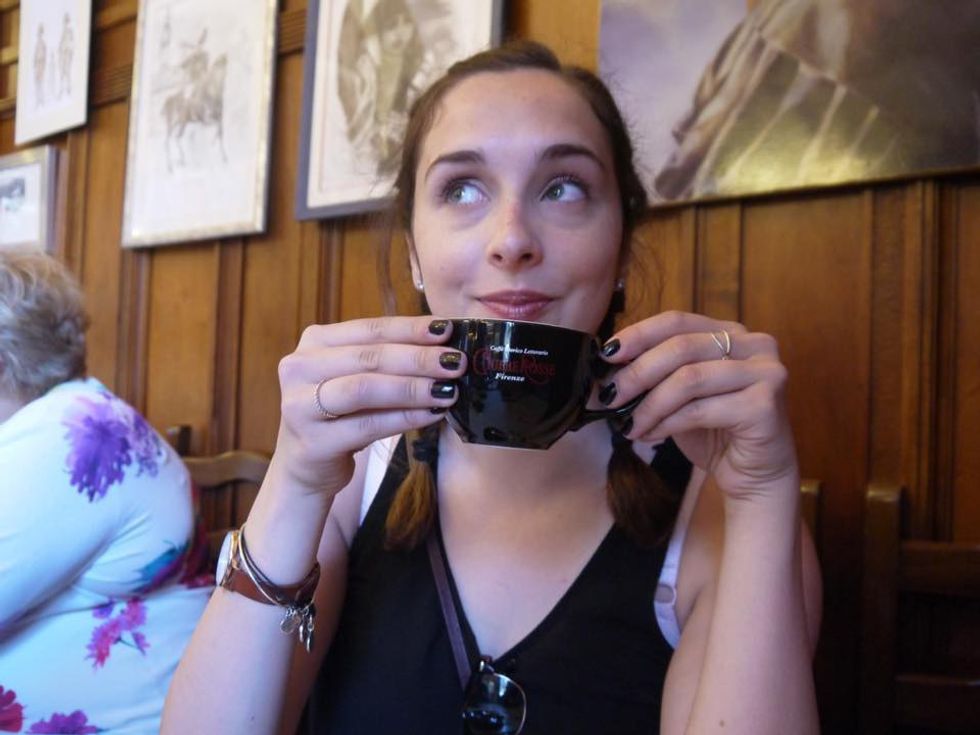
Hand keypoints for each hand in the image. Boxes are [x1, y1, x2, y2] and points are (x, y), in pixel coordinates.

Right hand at [273, 316, 464, 496]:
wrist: (306, 465)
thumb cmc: (341, 414)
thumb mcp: (357, 378)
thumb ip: (389, 359)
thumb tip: (445, 347)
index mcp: (314, 342)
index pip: (370, 329)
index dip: (411, 329)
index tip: (447, 330)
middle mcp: (300, 369)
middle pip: (369, 357)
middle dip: (418, 358)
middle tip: (456, 362)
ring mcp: (300, 406)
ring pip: (366, 389)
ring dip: (413, 388)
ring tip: (448, 390)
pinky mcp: (314, 442)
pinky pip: (368, 426)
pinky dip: (405, 418)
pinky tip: (432, 415)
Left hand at [599, 311, 796, 501]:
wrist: (754, 476)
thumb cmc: (715, 433)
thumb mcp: (680, 396)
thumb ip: (657, 373)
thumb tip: (610, 366)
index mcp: (731, 332)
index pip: (677, 321)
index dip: (638, 334)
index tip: (607, 355)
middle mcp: (755, 344)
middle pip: (681, 347)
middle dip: (637, 373)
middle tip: (609, 397)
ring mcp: (765, 372)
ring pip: (688, 379)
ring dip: (649, 405)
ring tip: (628, 425)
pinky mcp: (764, 405)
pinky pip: (700, 409)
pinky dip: (667, 423)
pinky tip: (650, 435)